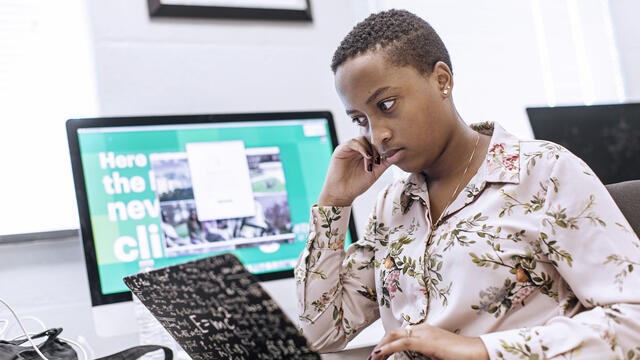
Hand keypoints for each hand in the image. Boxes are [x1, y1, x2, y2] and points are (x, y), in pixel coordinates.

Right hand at [318, 136, 390, 206]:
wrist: (342, 194)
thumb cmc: (357, 185)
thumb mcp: (376, 172)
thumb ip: (387, 162)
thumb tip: (401, 152)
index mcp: (366, 152)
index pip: (377, 142)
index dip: (384, 146)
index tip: (391, 153)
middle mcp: (358, 148)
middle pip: (371, 138)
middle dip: (378, 147)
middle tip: (380, 159)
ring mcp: (349, 148)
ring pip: (363, 139)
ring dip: (370, 149)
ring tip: (373, 161)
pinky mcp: (341, 149)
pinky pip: (353, 142)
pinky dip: (362, 147)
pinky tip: (367, 156)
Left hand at [369, 324, 488, 359]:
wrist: (478, 352)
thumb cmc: (461, 354)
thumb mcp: (436, 355)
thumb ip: (422, 355)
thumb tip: (410, 358)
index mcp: (425, 331)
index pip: (399, 333)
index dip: (385, 342)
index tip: (378, 354)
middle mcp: (423, 329)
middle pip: (393, 332)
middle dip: (380, 344)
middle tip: (373, 357)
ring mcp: (425, 334)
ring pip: (395, 335)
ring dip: (381, 347)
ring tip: (374, 358)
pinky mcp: (428, 342)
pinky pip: (404, 342)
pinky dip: (389, 347)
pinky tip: (381, 353)